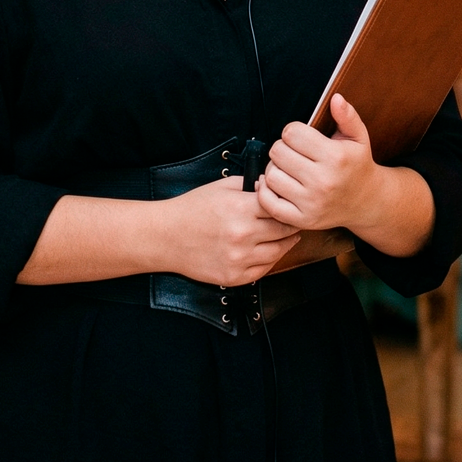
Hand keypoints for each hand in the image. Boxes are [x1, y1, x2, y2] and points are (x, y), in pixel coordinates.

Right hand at [163, 177, 299, 285]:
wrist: (166, 236)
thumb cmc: (191, 209)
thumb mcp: (220, 186)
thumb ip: (249, 184)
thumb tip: (271, 185)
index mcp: (240, 208)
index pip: (280, 207)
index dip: (286, 204)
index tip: (290, 203)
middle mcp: (242, 235)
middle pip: (284, 230)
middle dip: (291, 223)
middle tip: (296, 219)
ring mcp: (239, 259)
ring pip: (279, 252)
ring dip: (286, 243)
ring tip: (288, 236)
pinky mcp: (234, 277)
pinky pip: (264, 270)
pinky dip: (271, 260)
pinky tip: (270, 251)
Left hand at [256, 94, 383, 232]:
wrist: (367, 203)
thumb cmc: (358, 166)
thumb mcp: (358, 138)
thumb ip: (347, 116)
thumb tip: (336, 98)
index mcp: (335, 157)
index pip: (291, 133)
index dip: (293, 131)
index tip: (301, 138)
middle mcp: (322, 181)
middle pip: (277, 152)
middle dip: (283, 148)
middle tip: (294, 153)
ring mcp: (311, 203)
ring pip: (270, 175)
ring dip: (275, 169)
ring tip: (289, 169)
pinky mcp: (302, 219)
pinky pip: (268, 201)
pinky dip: (266, 191)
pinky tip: (279, 184)